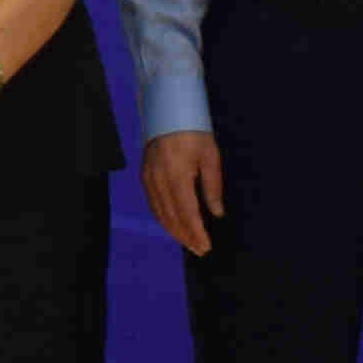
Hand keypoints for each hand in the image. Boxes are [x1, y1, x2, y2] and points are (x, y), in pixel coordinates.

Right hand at [141, 127, 223, 256]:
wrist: (168, 112)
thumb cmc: (194, 133)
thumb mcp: (210, 157)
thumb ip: (213, 188)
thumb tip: (216, 214)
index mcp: (177, 175)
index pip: (187, 213)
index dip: (196, 233)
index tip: (206, 247)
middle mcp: (159, 180)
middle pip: (172, 217)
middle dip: (186, 237)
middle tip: (200, 250)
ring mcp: (149, 179)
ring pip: (160, 214)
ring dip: (174, 231)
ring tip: (189, 243)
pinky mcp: (145, 177)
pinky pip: (153, 204)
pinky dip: (164, 219)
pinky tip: (174, 225)